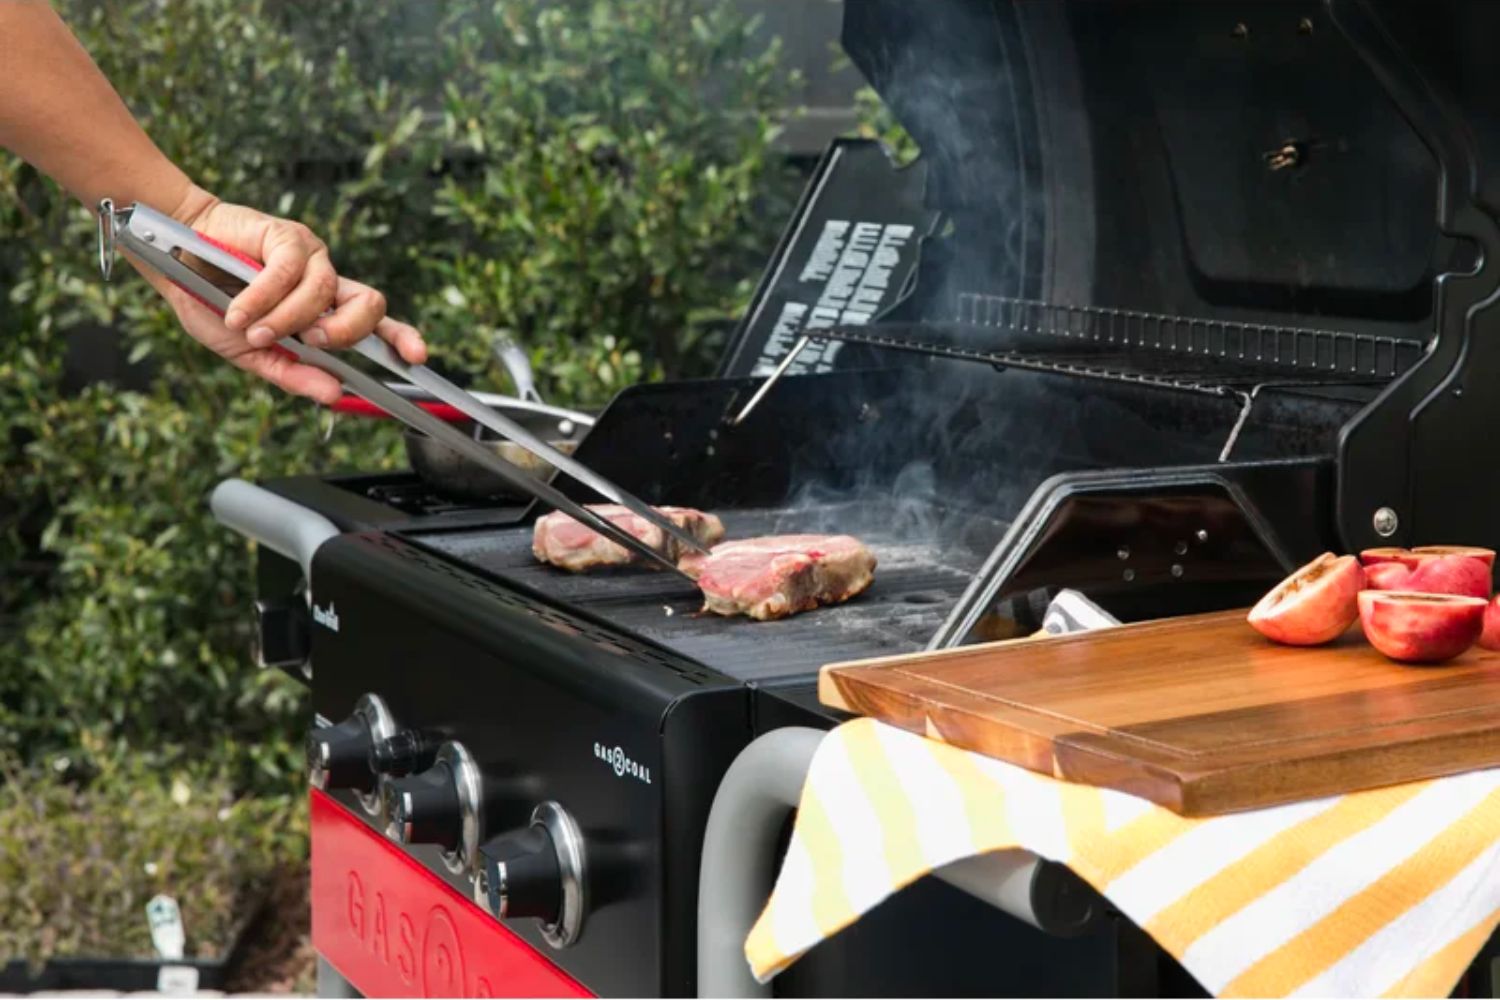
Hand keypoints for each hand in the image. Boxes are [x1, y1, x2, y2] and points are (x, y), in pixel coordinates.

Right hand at [137, 185, 427, 403]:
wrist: (171, 261)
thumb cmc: (212, 303)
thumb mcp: (249, 353)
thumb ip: (291, 374)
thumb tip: (333, 396)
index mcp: (326, 312)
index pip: (377, 326)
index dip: (402, 338)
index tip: (416, 356)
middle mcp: (326, 283)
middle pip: (369, 305)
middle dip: (346, 331)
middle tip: (313, 342)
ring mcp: (311, 257)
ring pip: (325, 292)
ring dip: (288, 320)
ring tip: (254, 331)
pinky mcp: (287, 235)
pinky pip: (289, 271)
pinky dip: (263, 298)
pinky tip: (239, 312)